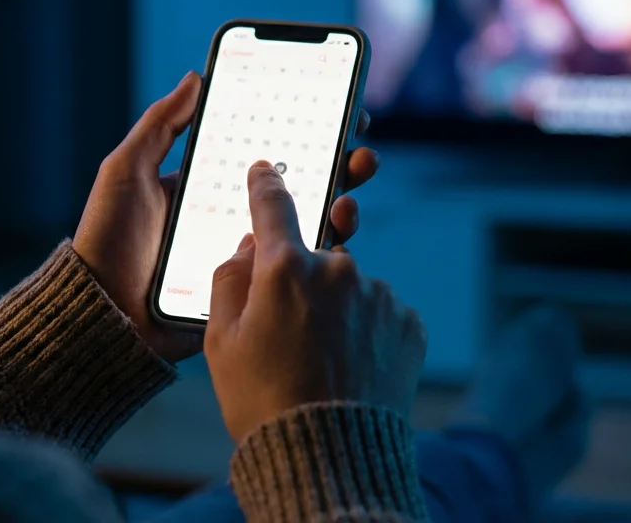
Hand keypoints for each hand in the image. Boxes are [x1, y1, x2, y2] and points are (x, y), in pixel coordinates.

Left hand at [73, 72, 380, 362]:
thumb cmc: (107, 239)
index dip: (305, 131)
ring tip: (350, 193)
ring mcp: (249, 254)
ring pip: (308, 226)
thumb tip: (196, 77)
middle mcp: (237, 217)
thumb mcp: (127, 170)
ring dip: (340, 204)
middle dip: (339, 165)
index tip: (339, 109)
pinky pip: (294, 271)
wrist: (102, 311)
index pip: (269, 151)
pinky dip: (322, 250)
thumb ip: (161, 125)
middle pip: (301, 185)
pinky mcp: (253, 292)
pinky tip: (336, 232)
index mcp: (212, 185)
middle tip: (360, 151)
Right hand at [204, 161, 426, 442]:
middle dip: (301, 284)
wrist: (331, 459)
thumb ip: (229, 281)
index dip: (265, 185)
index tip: (265, 171)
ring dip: (337, 312)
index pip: (273, 205)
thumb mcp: (221, 344)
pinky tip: (350, 370)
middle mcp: (339, 269)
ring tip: (321, 366)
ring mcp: (379, 295)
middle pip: (314, 258)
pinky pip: (380, 314)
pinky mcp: (408, 322)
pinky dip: (366, 333)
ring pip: (350, 289)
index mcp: (285, 268)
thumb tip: (248, 247)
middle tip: (289, 336)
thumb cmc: (263, 402)